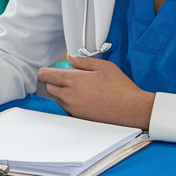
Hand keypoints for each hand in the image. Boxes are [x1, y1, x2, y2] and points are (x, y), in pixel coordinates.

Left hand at [38, 55, 154, 128]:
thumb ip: (83, 61)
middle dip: (54, 81)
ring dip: (62, 92)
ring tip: (79, 87)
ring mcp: (73, 108)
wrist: (131, 109)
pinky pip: (67, 108)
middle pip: (49, 88)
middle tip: (67, 76)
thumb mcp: (103, 66)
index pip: (47, 76)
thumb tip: (70, 58)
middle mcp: (69, 96)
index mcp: (73, 81)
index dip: (45, 71)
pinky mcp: (78, 117)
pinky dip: (69, 102)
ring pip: (57, 98)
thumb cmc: (119, 87)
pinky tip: (84, 97)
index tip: (48, 70)